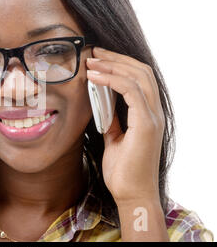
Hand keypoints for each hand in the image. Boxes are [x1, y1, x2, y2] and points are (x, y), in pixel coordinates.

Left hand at [86, 47, 165, 204]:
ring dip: (112, 65)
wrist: (130, 194)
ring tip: (91, 61)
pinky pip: (131, 91)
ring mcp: (153, 117)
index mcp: (148, 114)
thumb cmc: (123, 170)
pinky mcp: (146, 124)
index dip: (120, 64)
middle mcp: (154, 112)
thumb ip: (112, 119)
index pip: (140, 78)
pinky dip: (112, 79)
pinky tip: (94, 77)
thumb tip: (101, 104)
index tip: (98, 58)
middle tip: (94, 52)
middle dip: (116, 58)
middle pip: (141, 71)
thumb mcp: (114, 138)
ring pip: (138, 76)